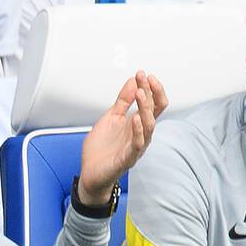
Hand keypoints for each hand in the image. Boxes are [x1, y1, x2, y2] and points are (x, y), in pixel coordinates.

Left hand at [78, 71, 167, 205]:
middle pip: (155, 111)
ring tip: (141, 93)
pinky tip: (135, 119)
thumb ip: (123, 101)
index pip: (152, 103)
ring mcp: (136, 146)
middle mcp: (141, 133)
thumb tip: (133, 81)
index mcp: (137, 123)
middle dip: (151, 93)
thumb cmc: (102, 148)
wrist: (90, 172)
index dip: (150, 88)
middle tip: (145, 78)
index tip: (142, 74)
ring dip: (145, 108)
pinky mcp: (128, 158)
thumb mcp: (111, 117)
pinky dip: (138, 131)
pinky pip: (138, 144)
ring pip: (149, 125)